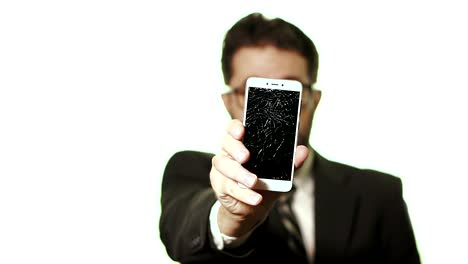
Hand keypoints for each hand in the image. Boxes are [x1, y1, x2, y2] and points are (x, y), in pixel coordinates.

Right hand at [210, 119, 308, 236]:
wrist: (252, 207)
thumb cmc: (264, 182)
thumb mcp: (279, 171)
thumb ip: (290, 161)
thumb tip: (304, 151)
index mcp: (240, 142)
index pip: (232, 128)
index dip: (235, 128)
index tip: (242, 131)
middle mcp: (227, 152)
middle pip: (225, 143)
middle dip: (235, 149)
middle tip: (246, 157)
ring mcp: (221, 169)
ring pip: (224, 166)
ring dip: (240, 174)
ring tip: (254, 182)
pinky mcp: (219, 185)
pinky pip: (229, 187)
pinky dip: (244, 194)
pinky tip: (255, 198)